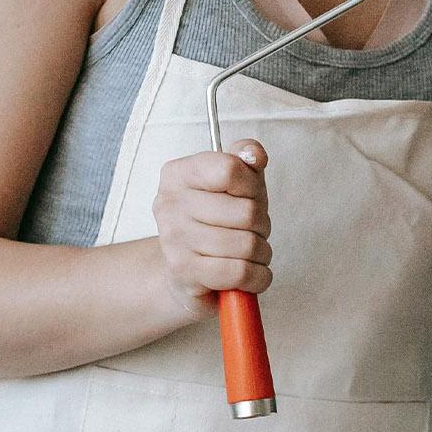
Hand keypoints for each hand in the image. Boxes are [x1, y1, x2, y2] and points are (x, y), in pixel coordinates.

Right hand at [150, 140, 272, 319]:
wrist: (186, 269)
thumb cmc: (217, 221)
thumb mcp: (236, 182)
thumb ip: (247, 157)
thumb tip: (254, 155)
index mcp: (179, 174)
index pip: (230, 169)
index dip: (252, 186)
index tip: (248, 196)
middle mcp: (169, 204)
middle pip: (246, 211)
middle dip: (262, 225)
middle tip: (250, 230)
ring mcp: (174, 239)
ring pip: (247, 245)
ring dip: (261, 253)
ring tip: (248, 252)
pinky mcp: (184, 271)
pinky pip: (240, 272)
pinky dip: (258, 277)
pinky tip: (251, 273)